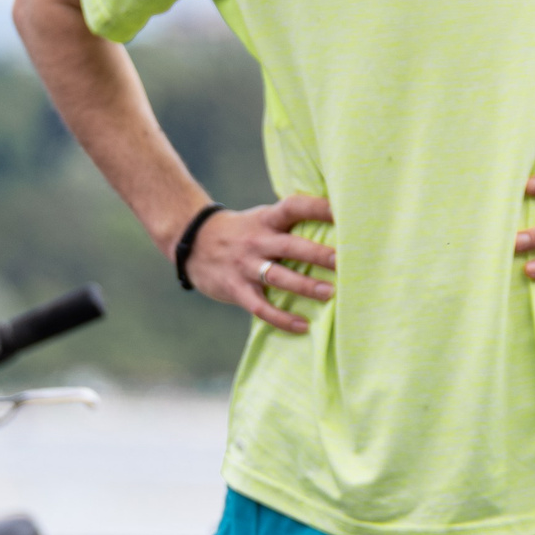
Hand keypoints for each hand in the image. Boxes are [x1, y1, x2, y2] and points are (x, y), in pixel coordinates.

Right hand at [181, 196, 335, 335]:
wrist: (191, 242)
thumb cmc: (244, 231)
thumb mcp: (263, 218)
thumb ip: (291, 222)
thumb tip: (340, 223)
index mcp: (267, 219)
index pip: (294, 207)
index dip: (317, 208)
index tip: (343, 211)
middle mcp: (257, 241)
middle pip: (289, 246)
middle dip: (316, 254)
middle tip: (342, 261)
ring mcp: (244, 265)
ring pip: (277, 276)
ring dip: (304, 286)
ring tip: (329, 293)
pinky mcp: (235, 289)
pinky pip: (260, 307)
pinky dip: (281, 318)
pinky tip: (303, 326)